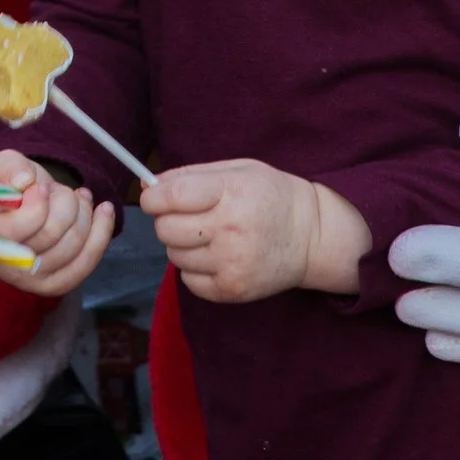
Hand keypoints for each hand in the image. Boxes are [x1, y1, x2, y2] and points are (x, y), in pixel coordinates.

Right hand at [0, 147, 113, 297]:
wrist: (25, 204)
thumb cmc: (11, 185)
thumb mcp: (4, 165)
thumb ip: (9, 166)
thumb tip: (23, 181)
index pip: (13, 230)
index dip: (36, 205)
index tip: (41, 187)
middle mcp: (0, 263)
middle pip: (50, 235)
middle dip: (64, 202)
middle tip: (59, 191)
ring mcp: (27, 279)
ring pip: (73, 245)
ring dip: (83, 212)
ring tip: (76, 198)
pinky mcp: (53, 284)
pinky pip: (86, 263)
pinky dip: (102, 232)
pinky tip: (104, 210)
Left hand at [144, 159, 367, 302]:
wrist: (312, 236)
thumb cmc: (271, 197)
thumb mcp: (238, 170)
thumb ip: (191, 175)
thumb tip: (147, 184)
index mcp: (231, 192)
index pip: (172, 196)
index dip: (153, 197)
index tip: (154, 198)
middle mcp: (230, 229)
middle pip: (166, 229)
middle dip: (168, 221)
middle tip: (189, 218)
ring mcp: (231, 262)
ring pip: (174, 256)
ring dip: (183, 246)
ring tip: (209, 237)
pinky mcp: (232, 288)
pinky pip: (188, 281)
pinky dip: (195, 269)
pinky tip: (217, 257)